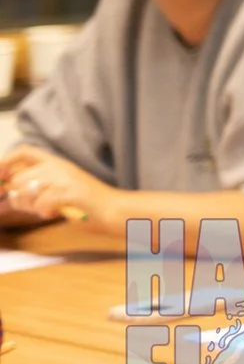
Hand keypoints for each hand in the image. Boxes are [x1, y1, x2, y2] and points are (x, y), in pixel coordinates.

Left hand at [0, 149, 116, 226]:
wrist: (113, 209)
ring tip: (47, 210)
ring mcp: (64, 177)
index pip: (24, 151)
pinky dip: (44, 212)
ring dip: (32, 207)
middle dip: (20, 199)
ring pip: (27, 192)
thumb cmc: (86, 202)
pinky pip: (40, 203)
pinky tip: (56, 213)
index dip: (6, 162)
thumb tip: (8, 190)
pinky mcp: (68, 191)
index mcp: (57, 162)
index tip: (0, 177)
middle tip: (34, 208)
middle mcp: (59, 166)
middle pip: (19, 179)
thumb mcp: (60, 187)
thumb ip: (37, 186)